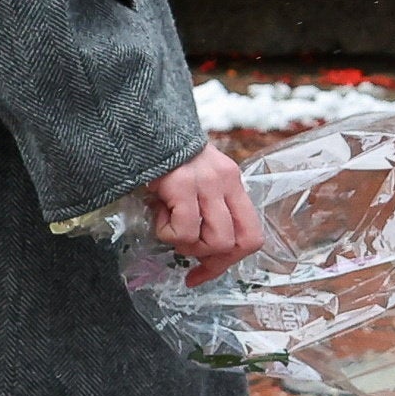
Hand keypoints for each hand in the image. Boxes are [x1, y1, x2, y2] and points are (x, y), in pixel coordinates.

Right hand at [149, 146, 263, 274]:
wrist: (142, 125)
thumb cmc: (165, 158)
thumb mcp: (196, 181)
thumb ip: (206, 209)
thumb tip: (201, 254)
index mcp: (233, 183)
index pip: (252, 236)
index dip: (229, 262)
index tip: (203, 270)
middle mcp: (226, 182)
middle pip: (238, 244)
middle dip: (208, 258)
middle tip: (185, 247)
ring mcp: (207, 182)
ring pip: (215, 242)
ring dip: (186, 245)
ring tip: (169, 225)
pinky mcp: (182, 184)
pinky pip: (184, 230)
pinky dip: (167, 233)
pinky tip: (159, 213)